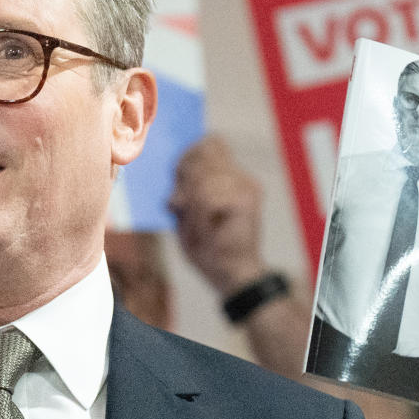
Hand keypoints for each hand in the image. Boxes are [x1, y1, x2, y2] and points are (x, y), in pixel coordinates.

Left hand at [168, 135, 266, 294]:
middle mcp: (241, 177)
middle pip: (204, 157)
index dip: (189, 155)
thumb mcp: (186, 216)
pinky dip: (200, 217)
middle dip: (185, 179)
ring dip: (191, 206)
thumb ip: (182, 194)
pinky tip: (208, 231)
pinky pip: (207, 199)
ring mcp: (245, 187)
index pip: (211, 144)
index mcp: (229, 177)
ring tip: (198, 226)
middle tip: (180, 205)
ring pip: (202, 181)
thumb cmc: (208, 246)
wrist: (230, 274)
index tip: (176, 175)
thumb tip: (173, 187)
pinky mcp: (245, 200)